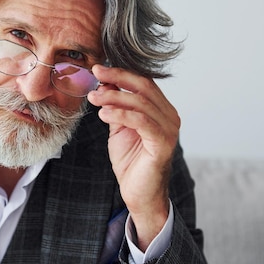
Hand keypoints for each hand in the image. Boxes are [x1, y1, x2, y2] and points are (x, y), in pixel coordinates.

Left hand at [87, 65, 180, 250]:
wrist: (140, 194)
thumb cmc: (131, 162)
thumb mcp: (119, 128)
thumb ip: (116, 107)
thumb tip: (104, 84)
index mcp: (161, 110)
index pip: (143, 82)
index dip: (121, 73)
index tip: (98, 69)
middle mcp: (170, 116)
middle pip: (144, 87)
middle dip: (117, 78)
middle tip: (96, 74)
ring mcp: (169, 129)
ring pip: (140, 103)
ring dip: (114, 97)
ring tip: (93, 97)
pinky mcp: (163, 144)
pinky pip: (141, 121)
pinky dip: (121, 114)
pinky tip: (103, 114)